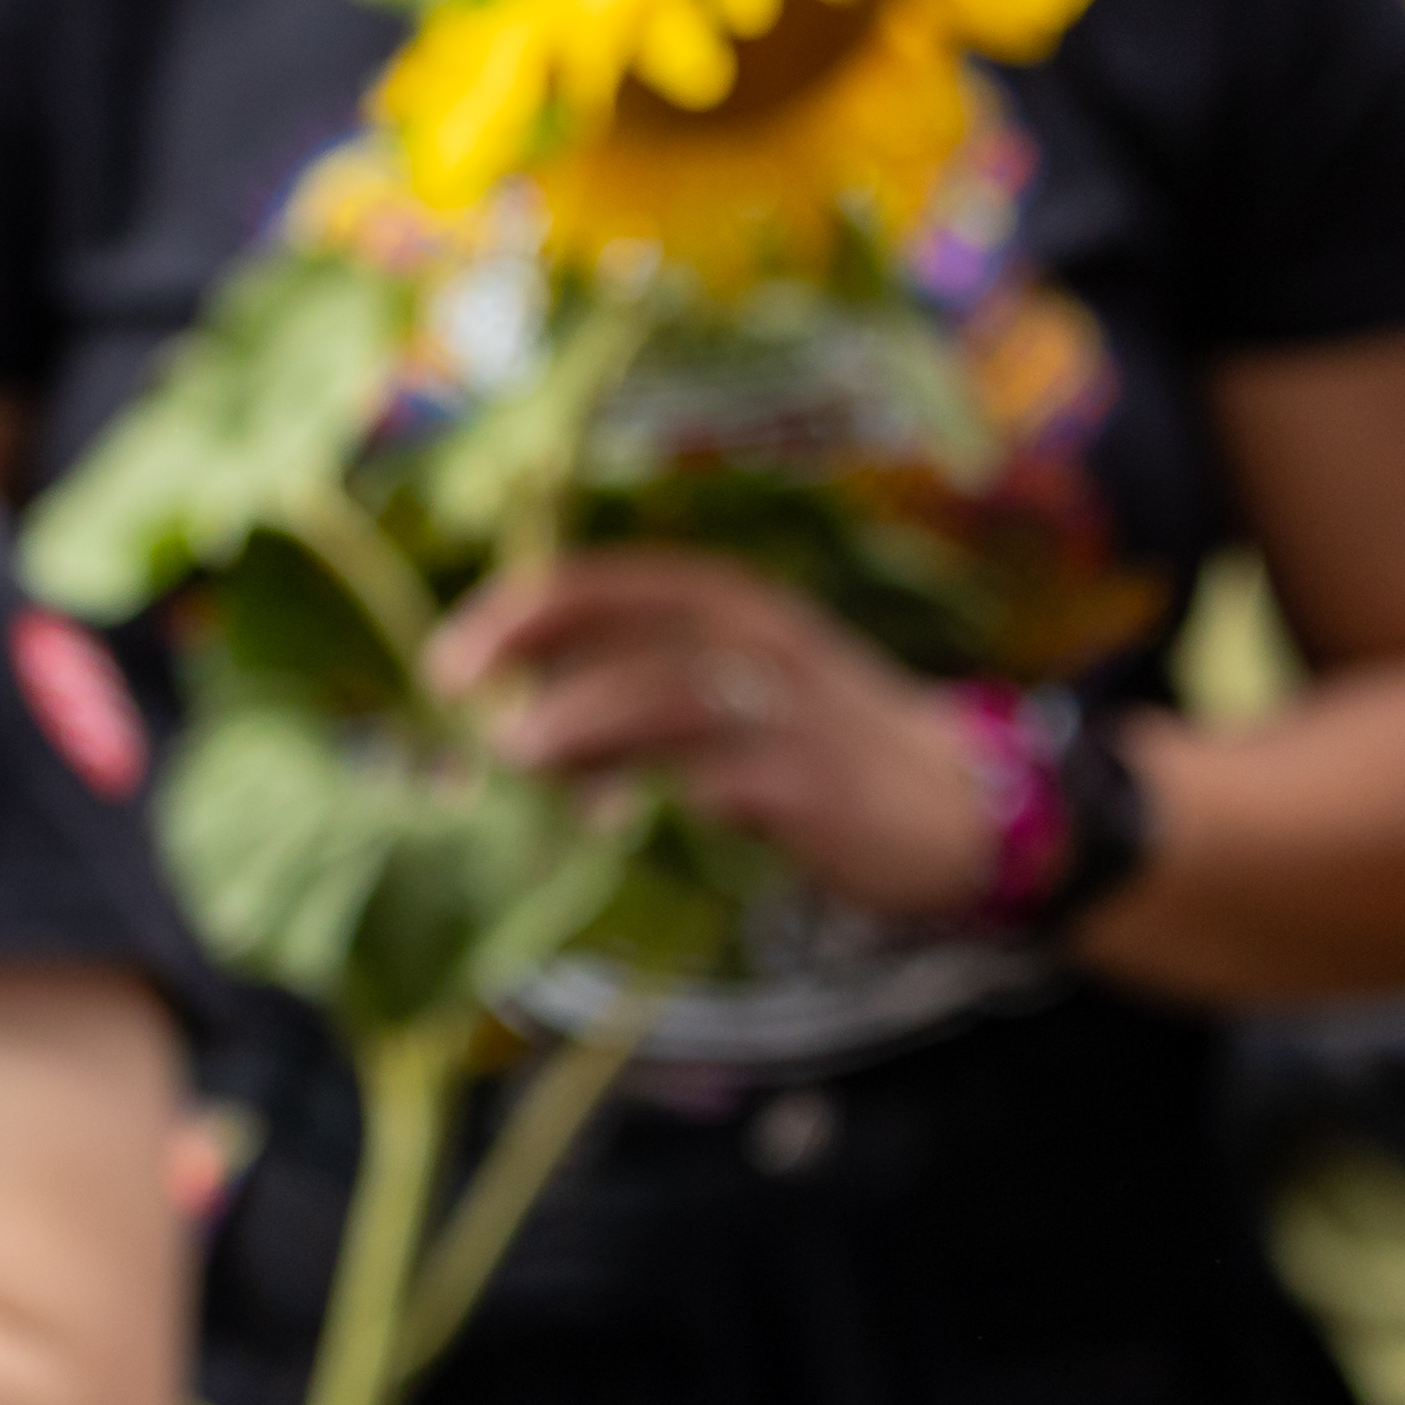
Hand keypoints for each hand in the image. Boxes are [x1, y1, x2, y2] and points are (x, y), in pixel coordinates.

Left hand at [429, 548, 993, 922]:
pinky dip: (655, 797)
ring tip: (520, 761)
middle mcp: (757, 638)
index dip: (513, 614)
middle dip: (533, 669)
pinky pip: (723, 782)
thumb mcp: (727, 681)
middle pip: (626, 630)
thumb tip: (498, 712)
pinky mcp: (816, 787)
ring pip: (668, 693)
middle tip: (476, 723)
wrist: (958, 802)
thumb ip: (627, 682)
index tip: (446, 666)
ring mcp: (790, 710)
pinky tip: (610, 824)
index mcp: (725, 601)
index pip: (601, 581)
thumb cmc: (806, 737)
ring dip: (580, 724)